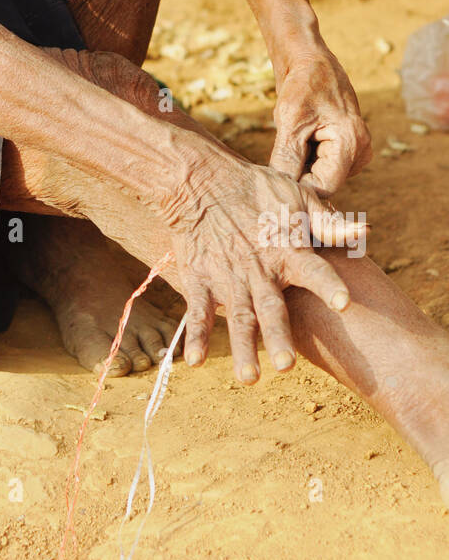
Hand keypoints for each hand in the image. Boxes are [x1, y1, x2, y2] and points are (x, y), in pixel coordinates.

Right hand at [166, 153, 363, 383]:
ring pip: (238, 318)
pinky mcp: (201, 279)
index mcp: (287, 250)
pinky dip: (196, 336)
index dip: (328, 285)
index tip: (343, 302)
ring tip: (249, 378)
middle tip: (286, 367)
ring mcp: (228, 277)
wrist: (200, 181)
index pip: (313, 270)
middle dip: (278, 337)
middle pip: (270, 308)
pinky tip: (194, 362)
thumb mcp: (297, 195)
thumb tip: (365, 232)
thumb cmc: (255, 188)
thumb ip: (327, 221)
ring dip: (243, 348)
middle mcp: (259, 269)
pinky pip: (198, 311)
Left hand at [269, 43, 371, 194]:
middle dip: (300, 173)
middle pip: (324, 183)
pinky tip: (302, 139)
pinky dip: (308, 158)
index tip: (276, 173)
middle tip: (282, 148)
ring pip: (322, 176)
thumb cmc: (302, 86)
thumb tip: (281, 189)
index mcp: (351, 143)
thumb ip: (287, 157)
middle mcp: (361, 151)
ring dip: (303, 165)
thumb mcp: (289, 121)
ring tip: (294, 138)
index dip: (298, 186)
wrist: (311, 62)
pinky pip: (325, 167)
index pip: (324, 188)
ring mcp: (356, 151)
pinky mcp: (348, 150)